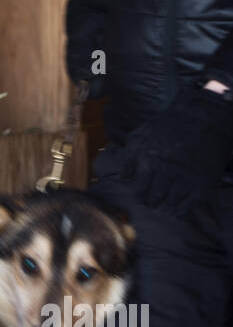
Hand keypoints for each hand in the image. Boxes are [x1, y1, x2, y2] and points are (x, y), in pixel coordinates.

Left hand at [117, 84, 232, 215]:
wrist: (203, 117)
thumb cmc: (170, 125)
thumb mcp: (142, 133)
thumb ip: (129, 154)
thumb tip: (123, 177)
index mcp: (147, 158)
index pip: (137, 187)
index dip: (138, 193)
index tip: (141, 194)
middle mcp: (164, 169)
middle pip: (151, 198)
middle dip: (149, 201)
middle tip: (151, 202)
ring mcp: (183, 177)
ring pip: (168, 203)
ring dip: (165, 206)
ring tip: (164, 205)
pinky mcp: (201, 183)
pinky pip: (187, 206)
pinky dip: (180, 210)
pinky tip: (178, 208)